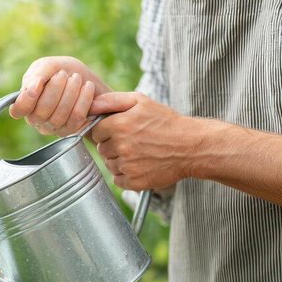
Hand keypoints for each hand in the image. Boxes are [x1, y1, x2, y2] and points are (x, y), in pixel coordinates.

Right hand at [9, 56, 110, 134]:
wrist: (83, 77)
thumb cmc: (59, 71)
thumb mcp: (46, 66)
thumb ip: (36, 75)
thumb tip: (32, 88)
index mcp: (25, 104)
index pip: (18, 110)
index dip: (27, 99)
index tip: (39, 83)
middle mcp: (36, 120)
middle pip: (41, 113)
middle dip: (55, 89)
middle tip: (63, 74)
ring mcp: (53, 127)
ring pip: (59, 117)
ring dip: (71, 92)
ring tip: (76, 78)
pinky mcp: (71, 130)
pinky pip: (76, 118)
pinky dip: (84, 100)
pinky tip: (87, 87)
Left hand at [89, 92, 205, 190]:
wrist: (192, 146)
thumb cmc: (166, 122)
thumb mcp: (141, 102)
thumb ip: (111, 100)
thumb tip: (89, 105)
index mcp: (119, 125)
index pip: (95, 131)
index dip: (107, 130)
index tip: (121, 129)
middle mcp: (121, 146)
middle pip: (102, 148)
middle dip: (113, 145)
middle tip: (134, 141)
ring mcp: (127, 166)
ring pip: (109, 164)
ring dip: (119, 160)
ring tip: (140, 152)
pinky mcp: (134, 181)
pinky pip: (118, 179)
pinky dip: (126, 174)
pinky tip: (141, 164)